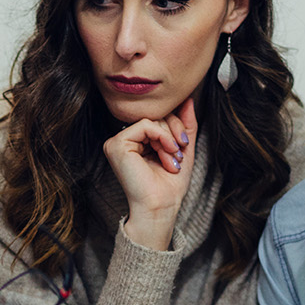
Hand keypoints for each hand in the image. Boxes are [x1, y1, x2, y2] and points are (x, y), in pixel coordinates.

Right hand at [103, 98, 197, 249]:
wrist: (161, 206)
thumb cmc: (169, 186)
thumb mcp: (182, 149)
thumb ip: (185, 124)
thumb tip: (188, 99)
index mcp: (136, 142)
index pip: (158, 118)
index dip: (176, 125)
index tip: (184, 145)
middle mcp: (124, 140)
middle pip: (155, 116)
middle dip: (174, 132)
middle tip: (179, 153)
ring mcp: (117, 142)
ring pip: (152, 119)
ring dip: (169, 138)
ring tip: (172, 159)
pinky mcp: (116, 144)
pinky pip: (145, 124)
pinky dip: (161, 135)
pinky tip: (166, 151)